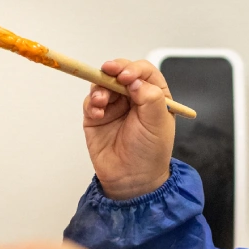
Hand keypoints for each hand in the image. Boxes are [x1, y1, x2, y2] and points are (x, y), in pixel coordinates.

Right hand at [83, 59, 174, 199]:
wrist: (131, 180)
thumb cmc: (150, 153)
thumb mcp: (158, 123)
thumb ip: (149, 97)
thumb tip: (134, 80)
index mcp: (153, 95)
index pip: (144, 71)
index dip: (134, 69)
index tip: (126, 77)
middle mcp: (132, 97)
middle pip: (120, 72)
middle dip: (113, 70)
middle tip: (108, 72)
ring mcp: (113, 105)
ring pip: (102, 83)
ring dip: (100, 87)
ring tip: (101, 102)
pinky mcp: (96, 116)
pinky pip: (90, 101)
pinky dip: (92, 103)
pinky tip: (98, 113)